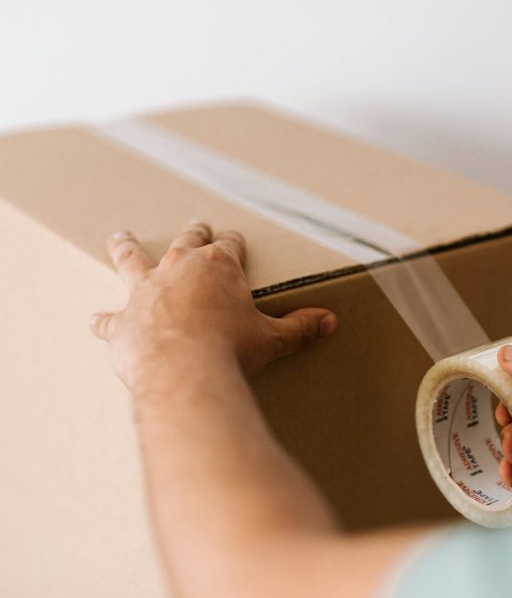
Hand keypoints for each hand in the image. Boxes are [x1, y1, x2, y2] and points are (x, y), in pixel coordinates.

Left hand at [90, 221, 337, 394]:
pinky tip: (95, 320)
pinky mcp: (124, 321)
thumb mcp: (272, 338)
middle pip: (186, 242)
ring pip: (133, 260)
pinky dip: (104, 321)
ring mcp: (147, 291)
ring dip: (127, 248)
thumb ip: (300, 328)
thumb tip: (330, 322)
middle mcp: (180, 270)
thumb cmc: (232, 349)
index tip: (234, 240)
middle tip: (194, 225)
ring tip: (119, 237)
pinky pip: (110, 319)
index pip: (229, 246)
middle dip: (192, 233)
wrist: (185, 371)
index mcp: (218, 267)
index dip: (233, 243)